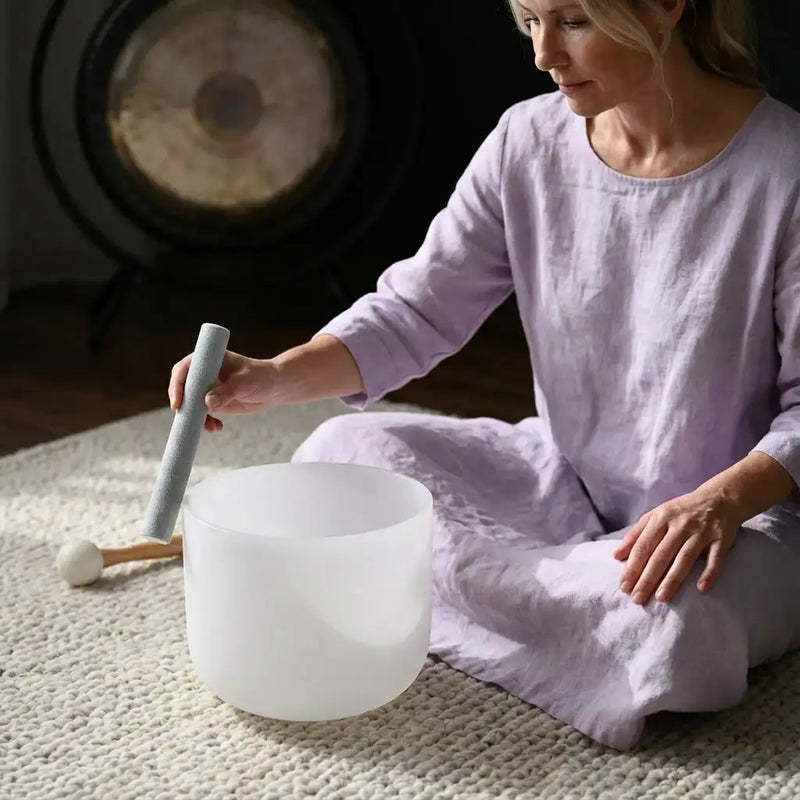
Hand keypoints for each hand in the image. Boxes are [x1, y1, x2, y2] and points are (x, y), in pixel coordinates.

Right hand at [168, 350, 276, 432]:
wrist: (274, 388)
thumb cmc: (261, 377)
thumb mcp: (244, 383)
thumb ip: (227, 391)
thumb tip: (207, 402)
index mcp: (209, 360)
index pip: (185, 369)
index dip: (177, 384)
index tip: (178, 402)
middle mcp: (205, 373)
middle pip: (182, 387)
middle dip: (183, 404)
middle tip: (187, 418)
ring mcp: (207, 388)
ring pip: (190, 404)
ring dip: (194, 417)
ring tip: (210, 426)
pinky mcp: (213, 402)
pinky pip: (201, 414)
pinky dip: (205, 423)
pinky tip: (217, 427)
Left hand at [613, 488, 739, 604]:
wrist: (719, 498)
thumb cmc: (681, 511)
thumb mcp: (656, 516)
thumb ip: (636, 535)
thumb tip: (617, 556)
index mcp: (661, 518)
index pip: (643, 546)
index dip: (632, 566)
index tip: (624, 586)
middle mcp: (680, 525)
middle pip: (661, 555)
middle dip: (647, 578)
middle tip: (637, 598)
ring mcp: (702, 532)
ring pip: (685, 558)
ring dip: (672, 579)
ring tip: (660, 598)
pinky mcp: (721, 539)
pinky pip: (716, 558)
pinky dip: (709, 573)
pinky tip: (701, 588)